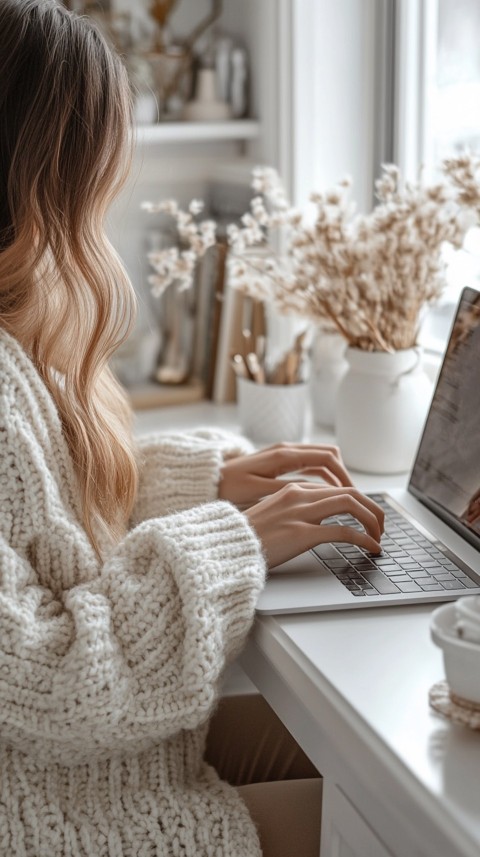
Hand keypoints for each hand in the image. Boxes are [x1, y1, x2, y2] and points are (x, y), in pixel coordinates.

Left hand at [218, 442, 353, 507]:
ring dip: (336, 477)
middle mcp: (287, 450)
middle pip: (330, 456)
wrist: (206, 480)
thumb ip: (288, 489)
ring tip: (346, 500)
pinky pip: (310, 465)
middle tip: (356, 499)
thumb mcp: (257, 490)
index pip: (328, 459)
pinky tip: (326, 494)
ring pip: (321, 460)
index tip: (355, 496)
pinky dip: (323, 477)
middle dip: (346, 476)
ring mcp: (284, 454)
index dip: (345, 477)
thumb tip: (318, 491)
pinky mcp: (280, 462)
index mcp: (283, 455)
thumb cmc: (227, 487)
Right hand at [245, 483, 384, 568]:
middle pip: (349, 493)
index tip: (367, 517)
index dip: (358, 503)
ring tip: (379, 537)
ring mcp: (300, 513)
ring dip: (372, 521)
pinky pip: (344, 532)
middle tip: (381, 526)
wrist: (226, 547)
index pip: (336, 489)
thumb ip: (296, 513)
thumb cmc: (247, 538)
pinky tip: (371, 548)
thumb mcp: (274, 517)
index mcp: (293, 489)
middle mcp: (299, 496)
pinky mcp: (302, 533)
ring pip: (351, 505)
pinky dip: (363, 539)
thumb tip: (320, 523)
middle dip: (372, 509)